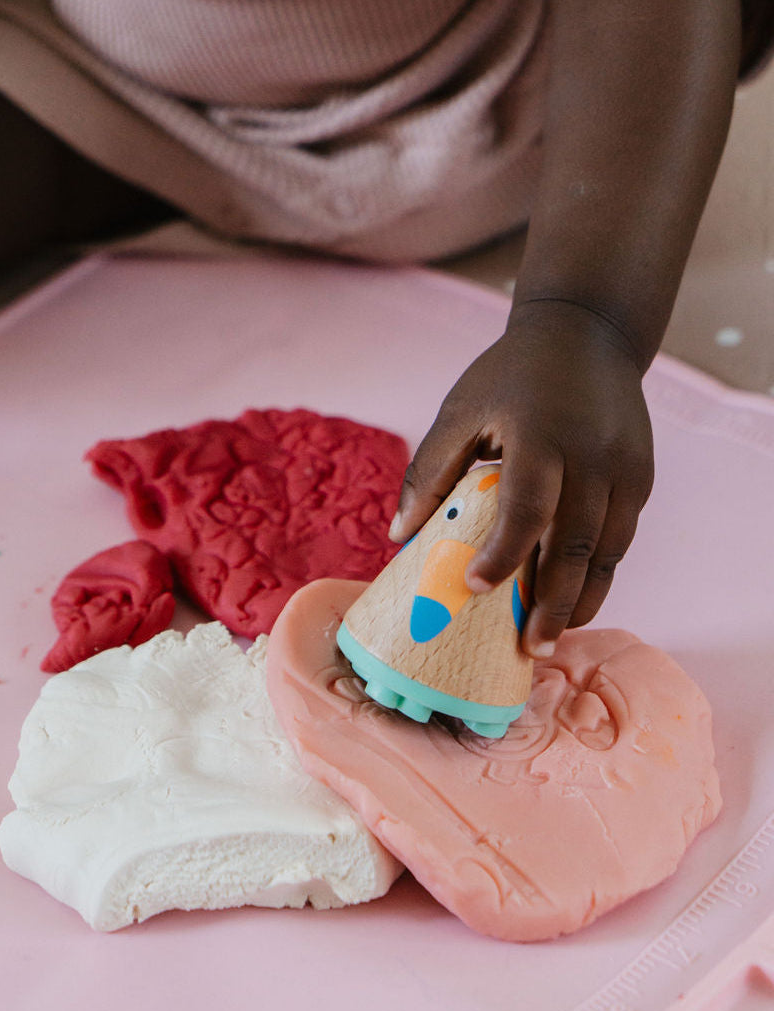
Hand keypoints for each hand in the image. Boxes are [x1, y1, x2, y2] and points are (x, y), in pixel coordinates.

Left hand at [390, 299, 654, 658]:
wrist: (588, 333)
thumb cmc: (509, 376)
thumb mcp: (461, 411)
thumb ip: (430, 471)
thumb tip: (398, 536)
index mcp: (540, 436)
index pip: (526, 508)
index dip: (503, 554)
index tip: (474, 589)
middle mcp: (591, 455)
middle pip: (576, 544)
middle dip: (554, 602)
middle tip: (532, 649)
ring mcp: (625, 467)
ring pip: (608, 550)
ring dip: (584, 598)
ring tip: (555, 636)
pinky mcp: (641, 476)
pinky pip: (622, 537)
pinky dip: (600, 572)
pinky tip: (576, 598)